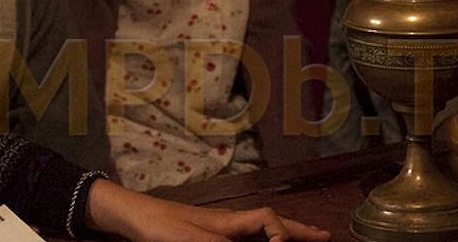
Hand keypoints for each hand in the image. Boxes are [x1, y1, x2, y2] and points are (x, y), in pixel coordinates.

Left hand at [87, 180, 328, 241]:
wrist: (132, 217)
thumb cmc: (159, 226)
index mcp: (230, 222)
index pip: (270, 221)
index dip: (282, 235)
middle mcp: (230, 224)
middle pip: (272, 223)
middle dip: (299, 231)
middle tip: (325, 236)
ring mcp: (219, 229)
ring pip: (261, 231)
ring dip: (283, 236)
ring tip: (305, 238)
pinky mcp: (206, 236)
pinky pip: (245, 238)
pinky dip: (262, 241)